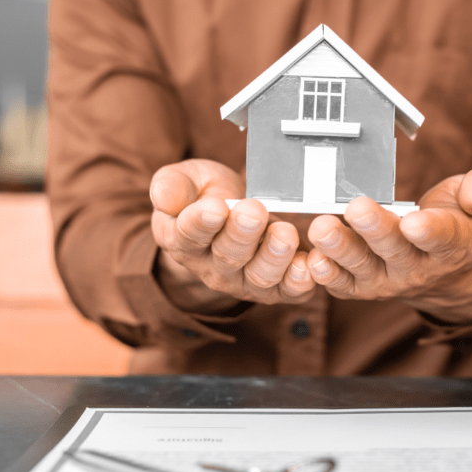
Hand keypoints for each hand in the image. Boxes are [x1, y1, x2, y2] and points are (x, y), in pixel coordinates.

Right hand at [150, 159, 315, 311]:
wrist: (232, 217)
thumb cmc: (206, 195)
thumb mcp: (186, 181)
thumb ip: (173, 186)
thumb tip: (163, 195)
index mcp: (182, 239)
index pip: (188, 235)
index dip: (201, 223)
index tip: (215, 207)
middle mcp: (212, 268)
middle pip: (228, 256)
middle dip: (242, 234)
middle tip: (253, 211)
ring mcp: (245, 281)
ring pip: (260, 276)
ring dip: (274, 256)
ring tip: (284, 233)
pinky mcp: (276, 288)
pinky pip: (289, 291)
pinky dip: (301, 280)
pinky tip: (309, 263)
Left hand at [306, 168, 471, 321]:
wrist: (447, 274)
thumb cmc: (462, 227)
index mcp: (454, 247)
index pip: (443, 239)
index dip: (429, 231)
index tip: (414, 221)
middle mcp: (418, 268)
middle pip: (395, 251)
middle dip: (376, 230)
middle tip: (358, 208)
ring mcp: (387, 280)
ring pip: (362, 267)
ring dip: (340, 248)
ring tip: (322, 228)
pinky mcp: (361, 286)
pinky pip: (342, 285)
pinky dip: (326, 274)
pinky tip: (312, 257)